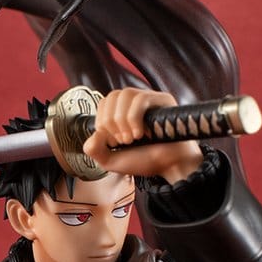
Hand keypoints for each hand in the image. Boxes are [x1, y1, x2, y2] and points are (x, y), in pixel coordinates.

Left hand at [83, 87, 203, 181]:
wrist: (168, 167)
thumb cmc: (144, 160)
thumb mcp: (111, 160)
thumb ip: (94, 150)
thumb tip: (92, 135)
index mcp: (122, 111)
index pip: (104, 102)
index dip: (102, 122)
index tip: (113, 142)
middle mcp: (135, 102)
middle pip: (112, 96)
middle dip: (111, 123)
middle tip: (123, 142)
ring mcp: (150, 99)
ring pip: (125, 95)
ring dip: (122, 120)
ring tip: (131, 138)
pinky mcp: (163, 100)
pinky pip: (141, 99)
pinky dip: (134, 118)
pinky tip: (140, 134)